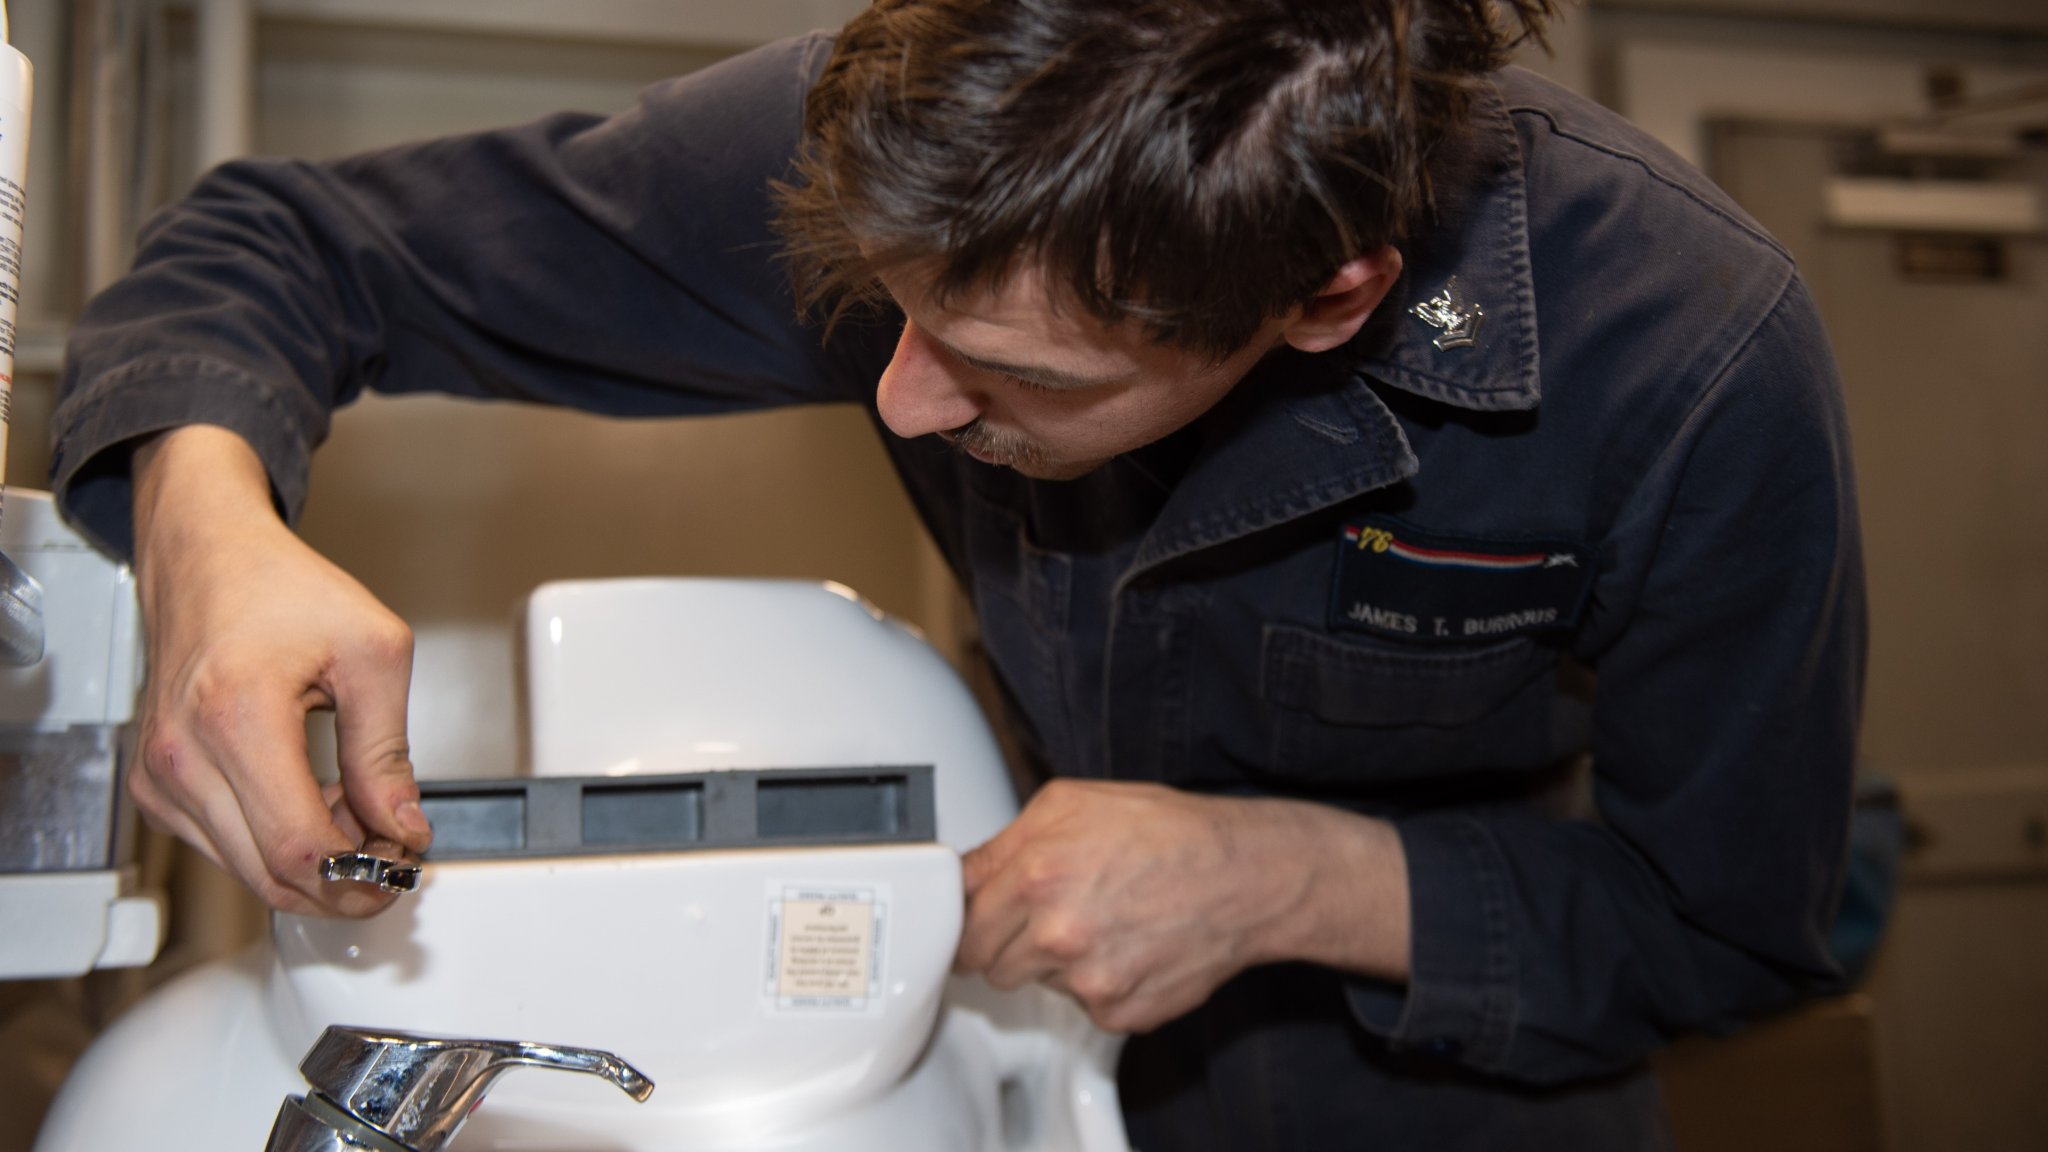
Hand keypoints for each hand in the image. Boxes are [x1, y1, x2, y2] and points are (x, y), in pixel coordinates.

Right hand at [128, 425, 430, 915]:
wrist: (207, 558)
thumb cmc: (280, 589)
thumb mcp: (372, 654)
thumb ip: (388, 752)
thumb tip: (403, 828)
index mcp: (236, 717)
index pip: (298, 848)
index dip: (361, 876)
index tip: (403, 866)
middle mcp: (183, 756)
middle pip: (270, 876)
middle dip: (346, 881)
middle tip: (395, 852)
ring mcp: (161, 776)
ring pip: (248, 871)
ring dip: (315, 863)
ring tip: (361, 811)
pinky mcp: (156, 786)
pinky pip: (224, 847)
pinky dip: (278, 842)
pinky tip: (315, 799)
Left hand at [955, 779, 1409, 1033]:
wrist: (1246, 877)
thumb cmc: (1169, 833)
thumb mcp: (1072, 803)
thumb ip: (1003, 841)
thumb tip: (959, 875)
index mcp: (1038, 873)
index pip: (960, 921)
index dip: (965, 918)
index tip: (969, 919)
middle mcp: (1058, 932)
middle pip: (985, 962)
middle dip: (1005, 939)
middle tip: (1048, 912)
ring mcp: (1088, 980)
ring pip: (1033, 983)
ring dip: (1051, 961)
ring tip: (1099, 921)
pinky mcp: (1118, 1013)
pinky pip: (1081, 1005)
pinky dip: (1096, 983)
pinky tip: (1126, 947)